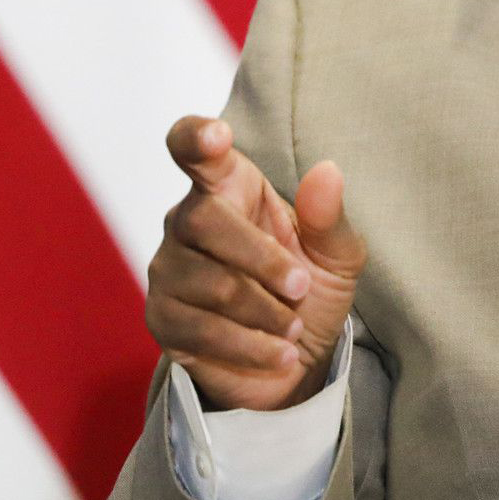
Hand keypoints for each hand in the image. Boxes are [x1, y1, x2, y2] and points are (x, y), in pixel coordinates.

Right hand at [146, 115, 365, 410]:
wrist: (290, 362)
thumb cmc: (307, 291)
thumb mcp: (335, 256)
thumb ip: (328, 217)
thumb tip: (327, 172)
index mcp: (229, 186)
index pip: (194, 149)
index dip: (198, 137)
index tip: (218, 137)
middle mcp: (187, 220)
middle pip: (205, 220)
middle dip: (262, 259)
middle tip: (301, 288)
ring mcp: (168, 269)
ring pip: (211, 283)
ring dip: (267, 312)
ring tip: (294, 327)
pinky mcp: (163, 318)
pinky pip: (203, 330)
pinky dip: (252, 346)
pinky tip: (279, 354)